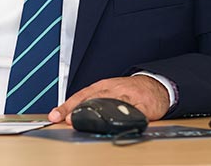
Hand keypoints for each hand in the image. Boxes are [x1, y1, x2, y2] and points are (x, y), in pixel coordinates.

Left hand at [47, 75, 169, 123]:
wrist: (154, 86)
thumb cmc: (127, 91)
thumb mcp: (107, 92)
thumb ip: (91, 102)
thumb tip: (69, 116)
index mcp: (102, 86)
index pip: (80, 96)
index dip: (67, 106)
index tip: (56, 115)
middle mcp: (114, 89)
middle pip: (94, 99)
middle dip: (81, 110)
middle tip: (70, 120)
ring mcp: (129, 97)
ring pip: (112, 103)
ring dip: (100, 114)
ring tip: (89, 123)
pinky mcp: (144, 106)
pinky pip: (134, 113)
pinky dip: (126, 118)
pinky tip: (119, 124)